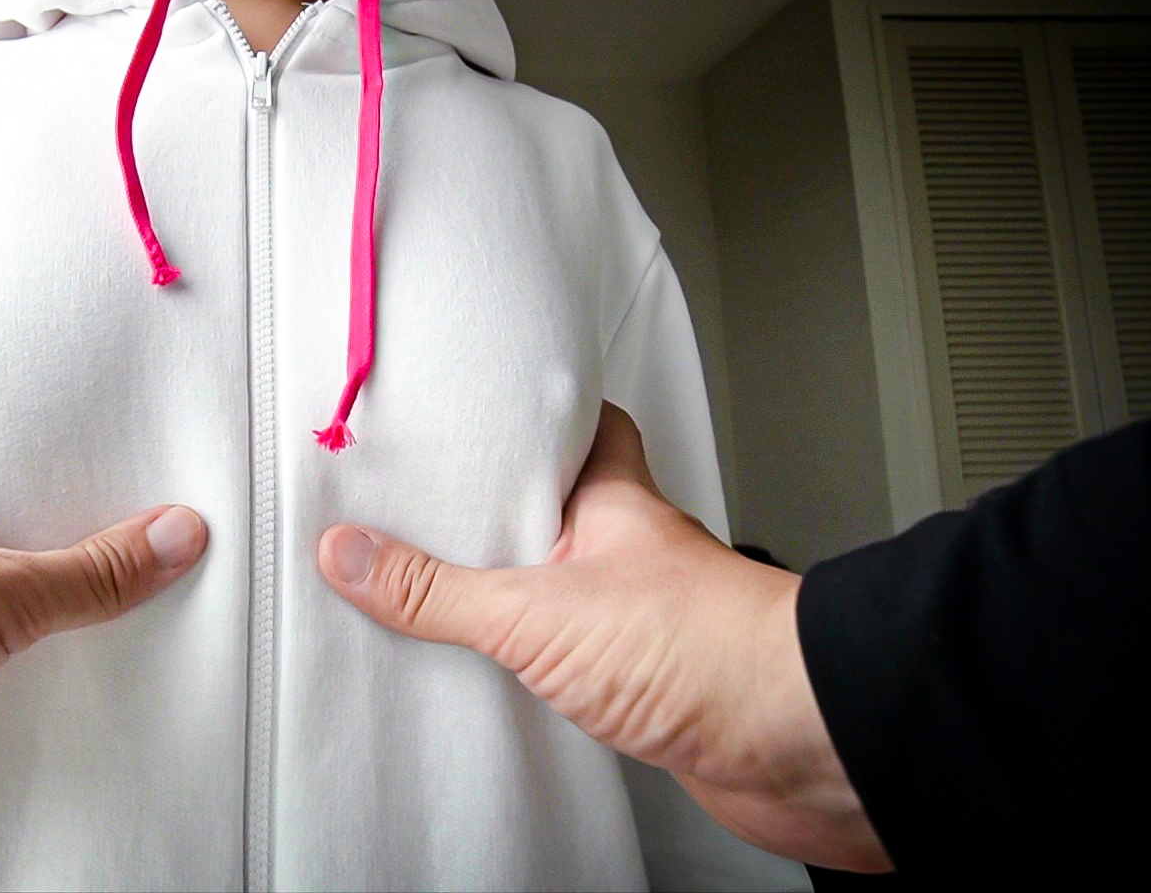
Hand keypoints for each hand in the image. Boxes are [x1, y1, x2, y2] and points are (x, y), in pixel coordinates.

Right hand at [317, 402, 887, 871]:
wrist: (801, 746)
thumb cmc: (708, 649)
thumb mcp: (538, 609)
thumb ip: (438, 589)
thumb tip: (349, 553)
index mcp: (614, 503)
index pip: (582, 428)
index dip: (536, 413)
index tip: (482, 405)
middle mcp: (634, 553)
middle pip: (565, 511)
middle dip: (507, 511)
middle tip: (441, 506)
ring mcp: (647, 620)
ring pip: (571, 588)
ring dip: (523, 592)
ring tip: (451, 596)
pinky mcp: (653, 687)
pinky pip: (579, 662)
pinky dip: (543, 667)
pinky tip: (509, 680)